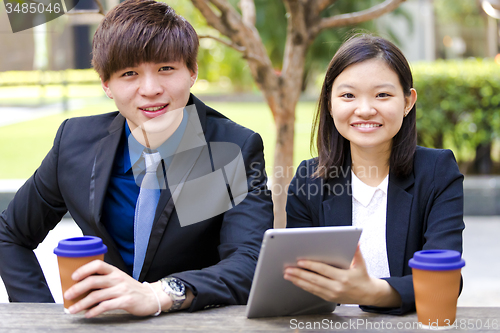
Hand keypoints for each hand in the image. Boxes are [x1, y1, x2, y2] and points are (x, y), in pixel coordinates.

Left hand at [64, 260, 171, 317]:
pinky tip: (88, 314)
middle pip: (93, 281)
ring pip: (96, 295)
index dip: (84, 269)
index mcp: (115, 271)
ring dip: (81, 304)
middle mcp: (117, 278)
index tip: (73, 277)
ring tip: (73, 309)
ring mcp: (121, 290)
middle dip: (77, 289)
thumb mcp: (119, 279)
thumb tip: (81, 286)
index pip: (97, 264)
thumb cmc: (131, 289)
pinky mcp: (125, 301)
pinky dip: (94, 311)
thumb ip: (104, 280)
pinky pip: (105, 306)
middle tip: (67, 295)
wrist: (151, 297)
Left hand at [283, 246, 400, 306]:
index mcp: (343, 277)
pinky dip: (304, 286)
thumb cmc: (362, 276)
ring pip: (312, 287)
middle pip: (314, 279)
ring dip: (298, 281)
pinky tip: (296, 281)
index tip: (300, 261)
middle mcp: (337, 287)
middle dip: (299, 274)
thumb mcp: (361, 263)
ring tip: (287, 275)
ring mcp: (332, 294)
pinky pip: (314, 292)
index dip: (311, 265)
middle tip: (287, 269)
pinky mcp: (329, 298)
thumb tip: (355, 242)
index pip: (323, 270)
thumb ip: (357, 252)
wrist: (368, 294)